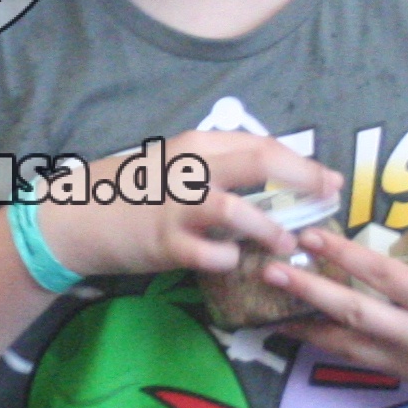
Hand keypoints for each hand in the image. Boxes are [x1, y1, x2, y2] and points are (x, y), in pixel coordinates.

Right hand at [35, 129, 341, 282]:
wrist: (80, 216)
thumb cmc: (137, 190)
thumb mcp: (177, 165)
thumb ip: (220, 166)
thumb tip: (275, 176)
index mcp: (197, 146)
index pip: (261, 144)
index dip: (301, 162)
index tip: (327, 179)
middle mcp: (191, 169)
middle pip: (259, 162)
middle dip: (303, 178)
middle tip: (328, 195)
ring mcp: (177, 206)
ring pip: (236, 209)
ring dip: (269, 228)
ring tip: (286, 243)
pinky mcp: (165, 243)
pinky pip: (210, 254)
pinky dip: (229, 260)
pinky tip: (233, 263)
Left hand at [260, 230, 407, 407]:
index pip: (383, 276)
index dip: (344, 256)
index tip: (312, 237)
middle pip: (354, 314)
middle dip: (309, 293)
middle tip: (271, 271)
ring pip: (349, 347)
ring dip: (307, 327)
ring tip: (267, 312)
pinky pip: (364, 363)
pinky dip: (331, 349)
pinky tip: (304, 337)